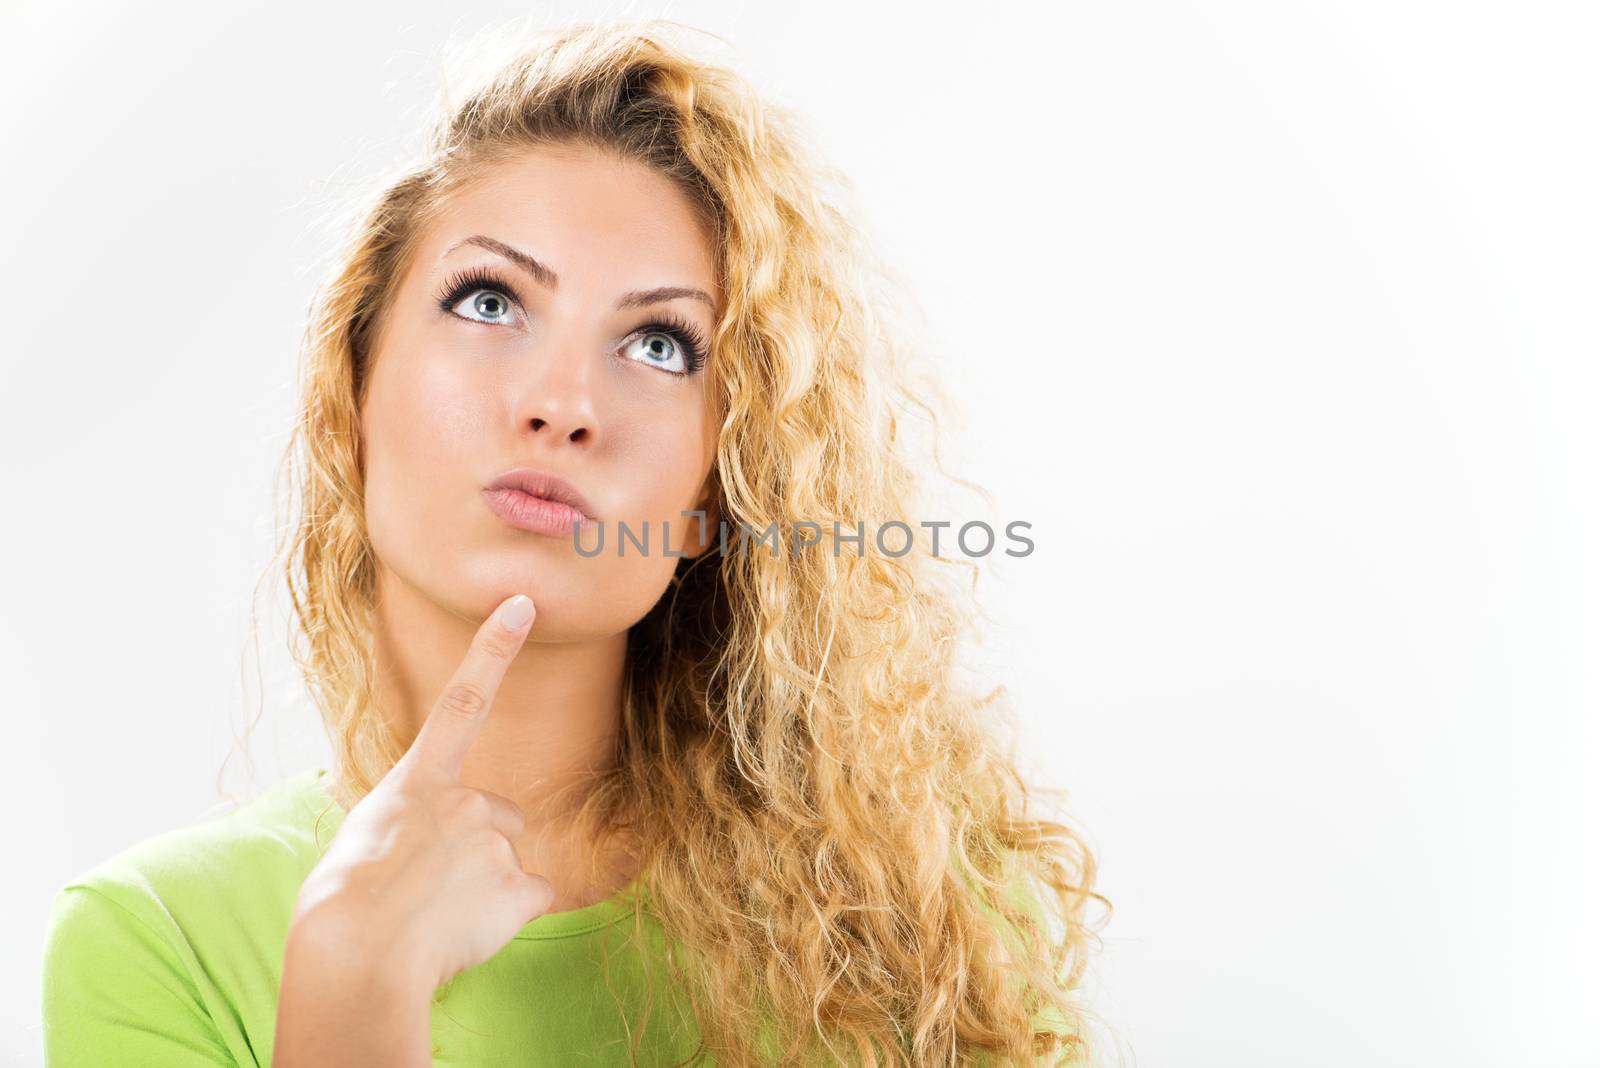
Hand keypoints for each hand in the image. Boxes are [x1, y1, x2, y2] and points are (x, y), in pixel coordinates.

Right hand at [287, 593, 554, 990]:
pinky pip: (530, 898)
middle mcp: (465, 800)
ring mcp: (495, 841)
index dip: (494, 648)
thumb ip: (404, 827)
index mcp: (417, 782)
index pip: (461, 699)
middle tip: (427, 888)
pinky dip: (505, 919)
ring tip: (435, 917)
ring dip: (482, 890)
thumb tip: (417, 846)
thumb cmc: (341, 908)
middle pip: (496, 819)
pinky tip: (466, 933)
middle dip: (476, 850)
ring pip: (507, 864)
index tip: (522, 603)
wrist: (356, 955)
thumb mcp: (361, 843)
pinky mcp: (519, 886)